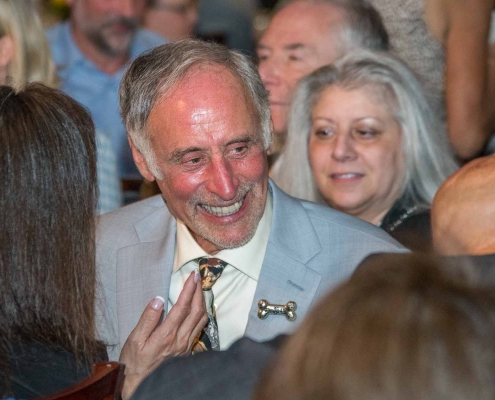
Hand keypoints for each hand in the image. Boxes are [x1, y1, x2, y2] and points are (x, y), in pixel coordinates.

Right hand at [120, 271, 206, 398]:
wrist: (140, 385)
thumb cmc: (134, 362)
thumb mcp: (135, 340)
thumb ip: (148, 319)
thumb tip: (158, 299)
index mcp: (167, 335)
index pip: (183, 307)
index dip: (189, 289)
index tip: (192, 275)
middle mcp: (180, 340)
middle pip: (197, 311)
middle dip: (199, 291)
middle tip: (197, 277)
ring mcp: (186, 346)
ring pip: (201, 320)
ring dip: (202, 302)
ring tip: (200, 289)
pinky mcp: (187, 351)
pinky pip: (199, 329)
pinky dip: (201, 315)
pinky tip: (198, 309)